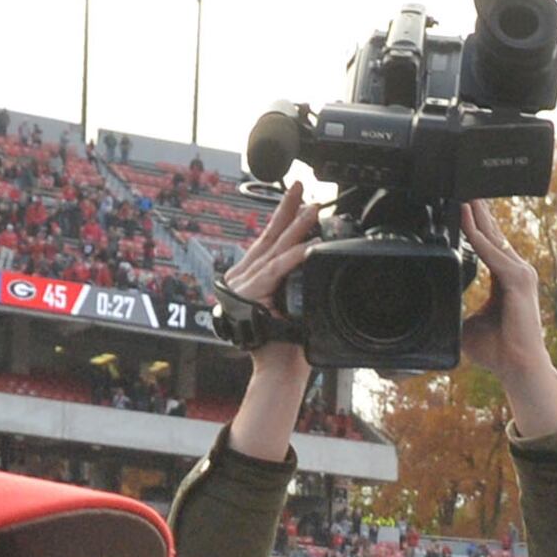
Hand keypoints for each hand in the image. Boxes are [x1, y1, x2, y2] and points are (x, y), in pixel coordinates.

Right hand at [223, 181, 320, 461]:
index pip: (269, 240)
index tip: (295, 195)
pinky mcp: (251, 295)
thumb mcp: (291, 306)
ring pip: (276, 249)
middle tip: (301, 186)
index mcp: (252, 277)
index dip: (282, 216)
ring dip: (296, 227)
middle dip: (286, 209)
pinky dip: (294, 257)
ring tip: (312, 208)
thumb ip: (294, 283)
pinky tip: (308, 244)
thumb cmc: (286, 343)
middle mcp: (244, 276)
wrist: (276, 370)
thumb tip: (311, 262)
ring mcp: (245, 285)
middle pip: (269, 236)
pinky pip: (277, 270)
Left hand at [456, 202, 556, 438]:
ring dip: (477, 213)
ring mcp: (520, 273)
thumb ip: (456, 309)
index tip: (463, 206)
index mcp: (506, 279)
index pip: (491, 244)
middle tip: (463, 186)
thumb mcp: (468, 324)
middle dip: (478, 210)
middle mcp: (517, 271)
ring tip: (463, 192)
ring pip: (493, 236)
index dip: (477, 224)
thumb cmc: (497, 351)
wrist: (519, 368)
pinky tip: (466, 217)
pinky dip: (477, 233)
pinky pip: (492, 251)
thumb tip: (432, 309)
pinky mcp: (518, 279)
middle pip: (494, 233)